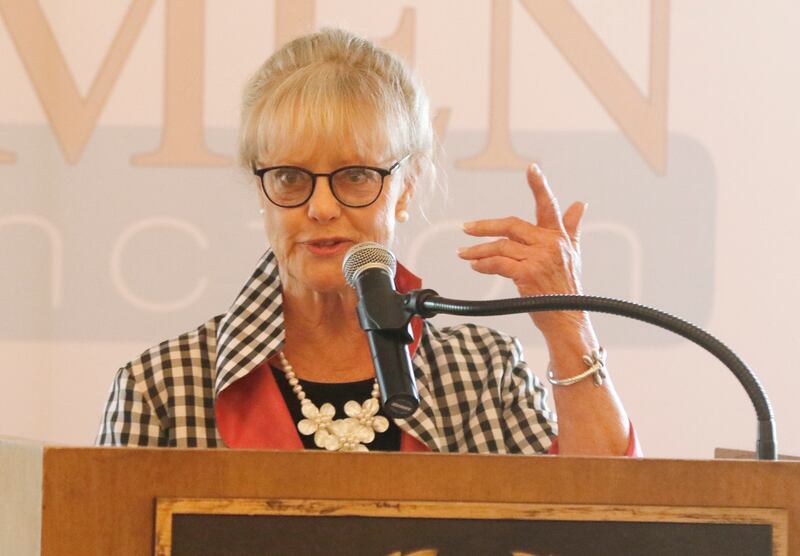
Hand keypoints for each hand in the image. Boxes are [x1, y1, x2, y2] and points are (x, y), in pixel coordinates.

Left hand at [457, 163, 587, 331]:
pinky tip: (475, 266)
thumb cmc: (566, 289)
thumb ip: (572, 228)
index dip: (540, 186)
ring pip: (501, 246)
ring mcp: (540, 259)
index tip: (531, 168)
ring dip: (478, 250)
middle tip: (466, 228)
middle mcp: (551, 244)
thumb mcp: (572, 255)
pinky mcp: (528, 274)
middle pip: (512, 225)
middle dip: (485, 226)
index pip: (548, 207)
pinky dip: (483, 264)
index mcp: (559, 236)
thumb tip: (580, 203)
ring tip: (464, 253)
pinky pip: (498, 264)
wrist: (567, 319)